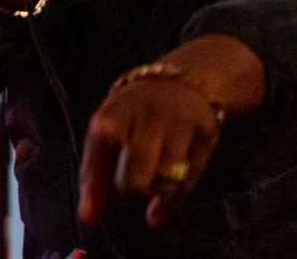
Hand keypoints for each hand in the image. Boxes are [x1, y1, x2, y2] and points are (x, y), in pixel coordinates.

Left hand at [79, 34, 264, 228]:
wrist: (187, 79)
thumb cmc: (136, 113)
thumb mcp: (107, 130)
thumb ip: (93, 174)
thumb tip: (89, 216)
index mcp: (118, 111)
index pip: (103, 150)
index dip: (99, 176)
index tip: (93, 204)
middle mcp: (152, 114)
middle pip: (136, 180)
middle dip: (133, 185)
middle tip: (135, 174)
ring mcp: (182, 122)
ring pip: (166, 183)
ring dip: (158, 186)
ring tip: (156, 169)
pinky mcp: (207, 133)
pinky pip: (190, 181)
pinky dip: (178, 191)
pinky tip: (173, 177)